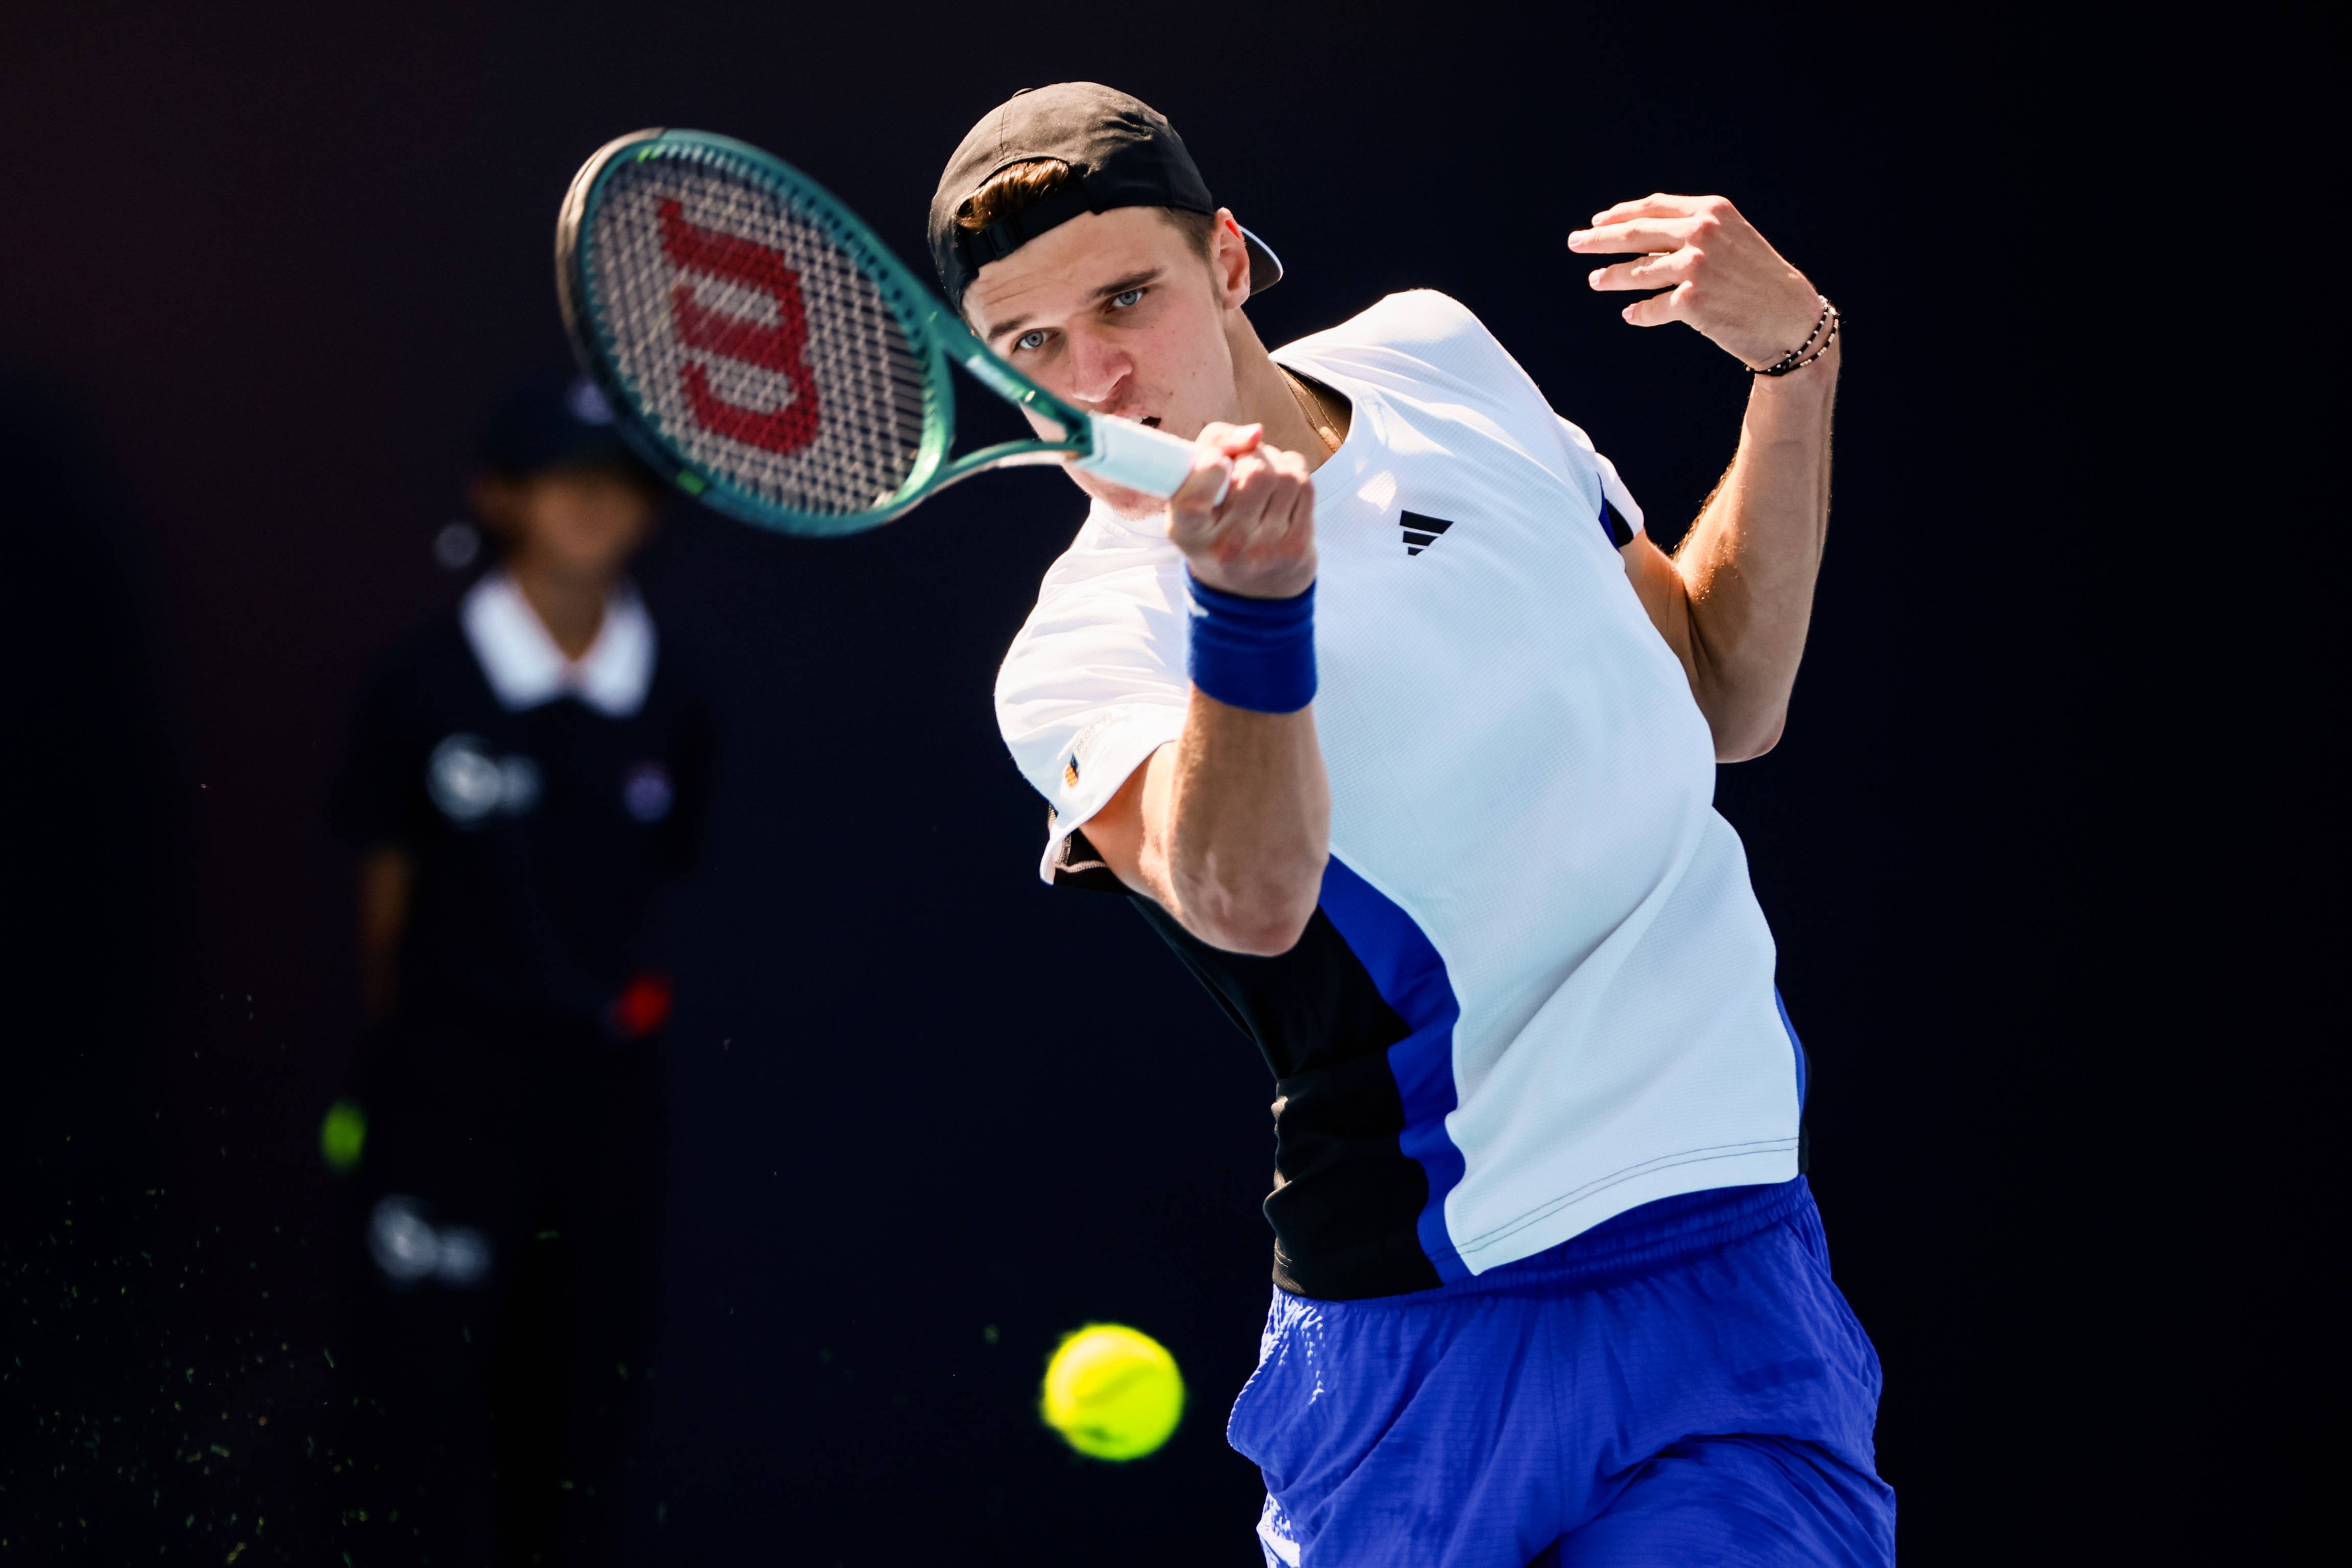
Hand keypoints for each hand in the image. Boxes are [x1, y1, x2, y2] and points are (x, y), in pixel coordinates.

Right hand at [1168, 422, 1316, 598]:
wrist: (1251, 585)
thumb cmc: (1216, 520)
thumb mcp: (1195, 486)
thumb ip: (1214, 444)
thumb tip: (1256, 433)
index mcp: (1187, 533)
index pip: (1193, 499)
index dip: (1209, 468)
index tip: (1216, 462)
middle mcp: (1225, 548)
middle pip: (1255, 472)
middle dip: (1254, 455)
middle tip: (1245, 464)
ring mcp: (1264, 552)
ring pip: (1285, 475)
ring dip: (1277, 461)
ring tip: (1264, 475)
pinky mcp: (1295, 548)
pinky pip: (1305, 486)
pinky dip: (1295, 472)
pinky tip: (1282, 487)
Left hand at [1569, 195, 1822, 369]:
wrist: (1791, 317)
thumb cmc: (1759, 280)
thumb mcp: (1732, 240)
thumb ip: (1693, 232)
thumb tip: (1641, 240)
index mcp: (1711, 211)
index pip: (1654, 208)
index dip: (1622, 214)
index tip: (1599, 221)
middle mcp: (1702, 233)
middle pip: (1635, 234)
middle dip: (1599, 239)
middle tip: (1575, 243)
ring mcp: (1696, 266)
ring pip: (1636, 272)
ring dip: (1611, 278)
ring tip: (1597, 281)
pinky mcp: (1692, 301)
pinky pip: (1651, 308)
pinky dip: (1639, 312)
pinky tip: (1631, 314)